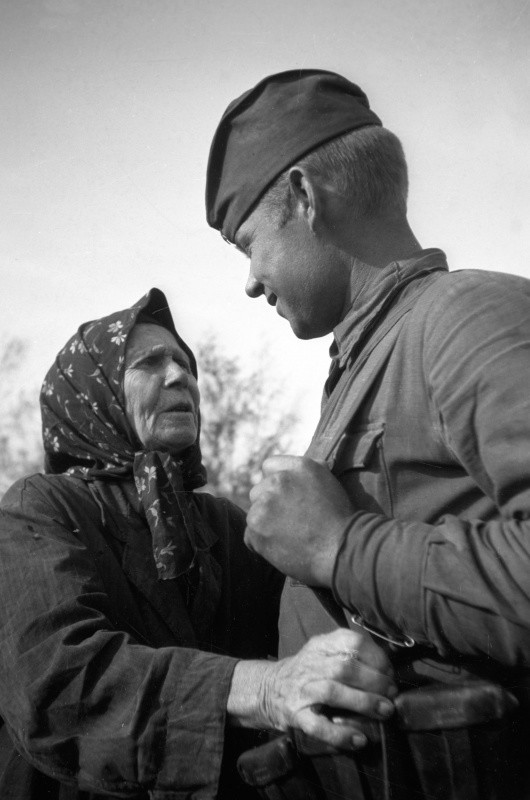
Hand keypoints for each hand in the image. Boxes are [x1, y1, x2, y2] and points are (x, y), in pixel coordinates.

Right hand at [228, 629, 394, 749]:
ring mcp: (301, 690)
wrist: (268, 689)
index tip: (390, 672)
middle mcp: (310, 664)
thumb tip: (390, 670)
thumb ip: (350, 654)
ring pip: (333, 692)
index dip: (376, 657)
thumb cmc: (308, 671)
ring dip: (363, 702)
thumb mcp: (324, 652)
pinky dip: (340, 734)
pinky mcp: (295, 716)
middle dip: (374, 681)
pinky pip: (318, 726)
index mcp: (320, 645)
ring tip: (385, 711)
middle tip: (392, 694)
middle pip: (345, 668)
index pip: (351, 642)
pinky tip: (359, 739)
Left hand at [245, 455, 353, 585]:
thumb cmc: (341, 520)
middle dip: (269, 505)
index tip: (285, 498)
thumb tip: (301, 467)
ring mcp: (265, 503)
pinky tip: (282, 548)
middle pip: (258, 491)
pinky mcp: (256, 526)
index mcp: (299, 467)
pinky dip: (261, 544)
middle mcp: (279, 480)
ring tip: (288, 537)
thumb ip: (311, 471)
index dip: (275, 483)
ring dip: (265, 525)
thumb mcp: (330, 483)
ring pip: (254, 513)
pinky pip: (250, 535)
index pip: (270, 466)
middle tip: (289, 522)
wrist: (342, 550)